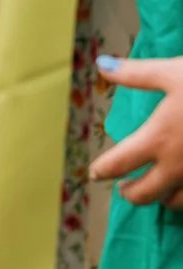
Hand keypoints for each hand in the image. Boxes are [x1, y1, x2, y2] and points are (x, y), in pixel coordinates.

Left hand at [92, 55, 182, 205]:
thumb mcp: (171, 73)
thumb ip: (134, 74)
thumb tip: (100, 65)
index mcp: (158, 140)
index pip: (119, 164)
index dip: (102, 170)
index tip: (94, 173)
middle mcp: (178, 168)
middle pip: (144, 194)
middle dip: (130, 193)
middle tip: (124, 188)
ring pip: (175, 203)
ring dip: (162, 198)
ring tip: (158, 189)